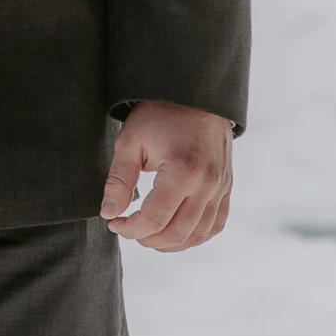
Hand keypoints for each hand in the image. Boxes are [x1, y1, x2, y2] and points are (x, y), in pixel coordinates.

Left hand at [99, 100, 232, 251]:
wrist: (194, 92)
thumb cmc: (159, 113)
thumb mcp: (131, 140)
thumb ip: (119, 180)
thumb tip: (109, 214)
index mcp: (183, 172)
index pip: (154, 220)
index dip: (130, 228)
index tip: (114, 223)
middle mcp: (207, 184)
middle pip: (176, 232)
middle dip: (147, 238)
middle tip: (128, 229)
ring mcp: (221, 187)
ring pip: (197, 235)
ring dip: (170, 243)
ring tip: (148, 234)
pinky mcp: (226, 186)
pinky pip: (215, 224)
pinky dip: (195, 236)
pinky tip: (175, 232)